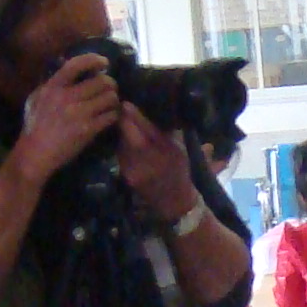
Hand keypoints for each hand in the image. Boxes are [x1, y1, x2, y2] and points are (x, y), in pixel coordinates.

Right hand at [7, 52, 122, 182]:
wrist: (35, 154)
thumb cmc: (34, 126)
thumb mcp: (36, 99)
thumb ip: (51, 83)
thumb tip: (65, 65)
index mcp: (53, 87)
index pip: (76, 64)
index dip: (94, 59)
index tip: (104, 62)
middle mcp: (67, 97)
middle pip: (102, 81)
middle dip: (111, 84)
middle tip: (110, 88)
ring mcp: (79, 114)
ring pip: (110, 98)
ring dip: (114, 100)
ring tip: (111, 103)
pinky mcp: (88, 130)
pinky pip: (111, 116)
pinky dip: (113, 115)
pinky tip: (110, 117)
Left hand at [117, 104, 198, 224]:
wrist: (175, 202)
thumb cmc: (182, 173)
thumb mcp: (186, 151)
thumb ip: (177, 133)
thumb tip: (168, 111)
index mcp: (171, 151)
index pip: (150, 131)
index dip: (136, 117)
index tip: (127, 104)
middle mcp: (154, 161)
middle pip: (133, 137)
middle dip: (125, 121)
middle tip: (120, 108)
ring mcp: (138, 170)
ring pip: (124, 144)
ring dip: (121, 132)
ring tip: (120, 119)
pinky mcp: (128, 176)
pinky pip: (121, 155)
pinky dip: (121, 145)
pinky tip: (122, 138)